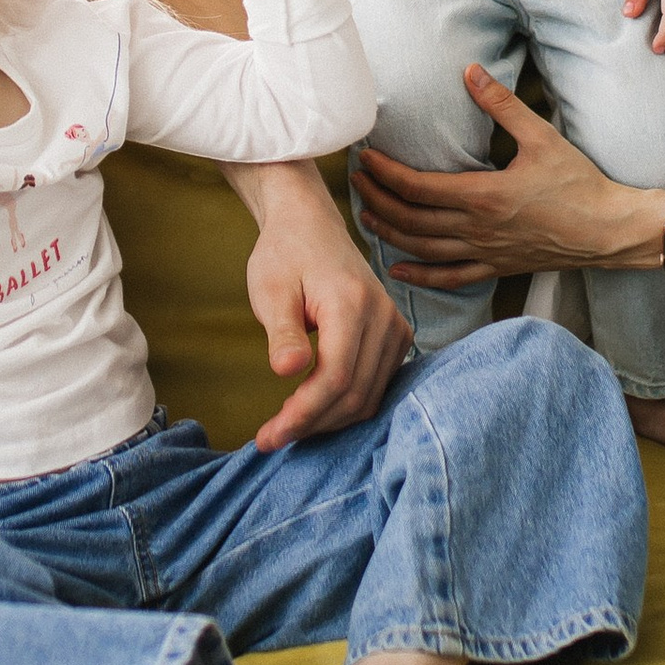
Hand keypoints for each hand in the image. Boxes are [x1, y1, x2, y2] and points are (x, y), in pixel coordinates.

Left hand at [241, 167, 412, 449]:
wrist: (311, 226)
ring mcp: (396, 327)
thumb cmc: (285, 255)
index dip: (302, 415)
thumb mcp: (270, 289)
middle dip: (311, 424)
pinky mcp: (397, 336)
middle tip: (270, 439)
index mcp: (352, 302)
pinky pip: (377, 386)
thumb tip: (286, 371)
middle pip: (355, 394)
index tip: (268, 437)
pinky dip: (346, 406)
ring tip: (287, 427)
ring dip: (328, 421)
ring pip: (369, 397)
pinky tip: (314, 411)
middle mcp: (384, 316)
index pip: (335, 378)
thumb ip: (282, 331)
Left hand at [351, 64, 662, 286]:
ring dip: (389, 233)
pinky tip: (398, 270)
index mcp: (483, 195)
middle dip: (377, 199)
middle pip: (410, 219)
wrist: (608, 229)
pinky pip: (451, 277)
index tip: (364, 158)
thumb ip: (502, 105)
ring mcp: (485, 252)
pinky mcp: (497, 267)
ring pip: (423, 249)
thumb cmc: (578, 182)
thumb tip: (471, 71)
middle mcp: (477, 228)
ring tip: (366, 216)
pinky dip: (420, 277)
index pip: (417, 186)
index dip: (385, 173)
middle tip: (356, 181)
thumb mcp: (541, 137)